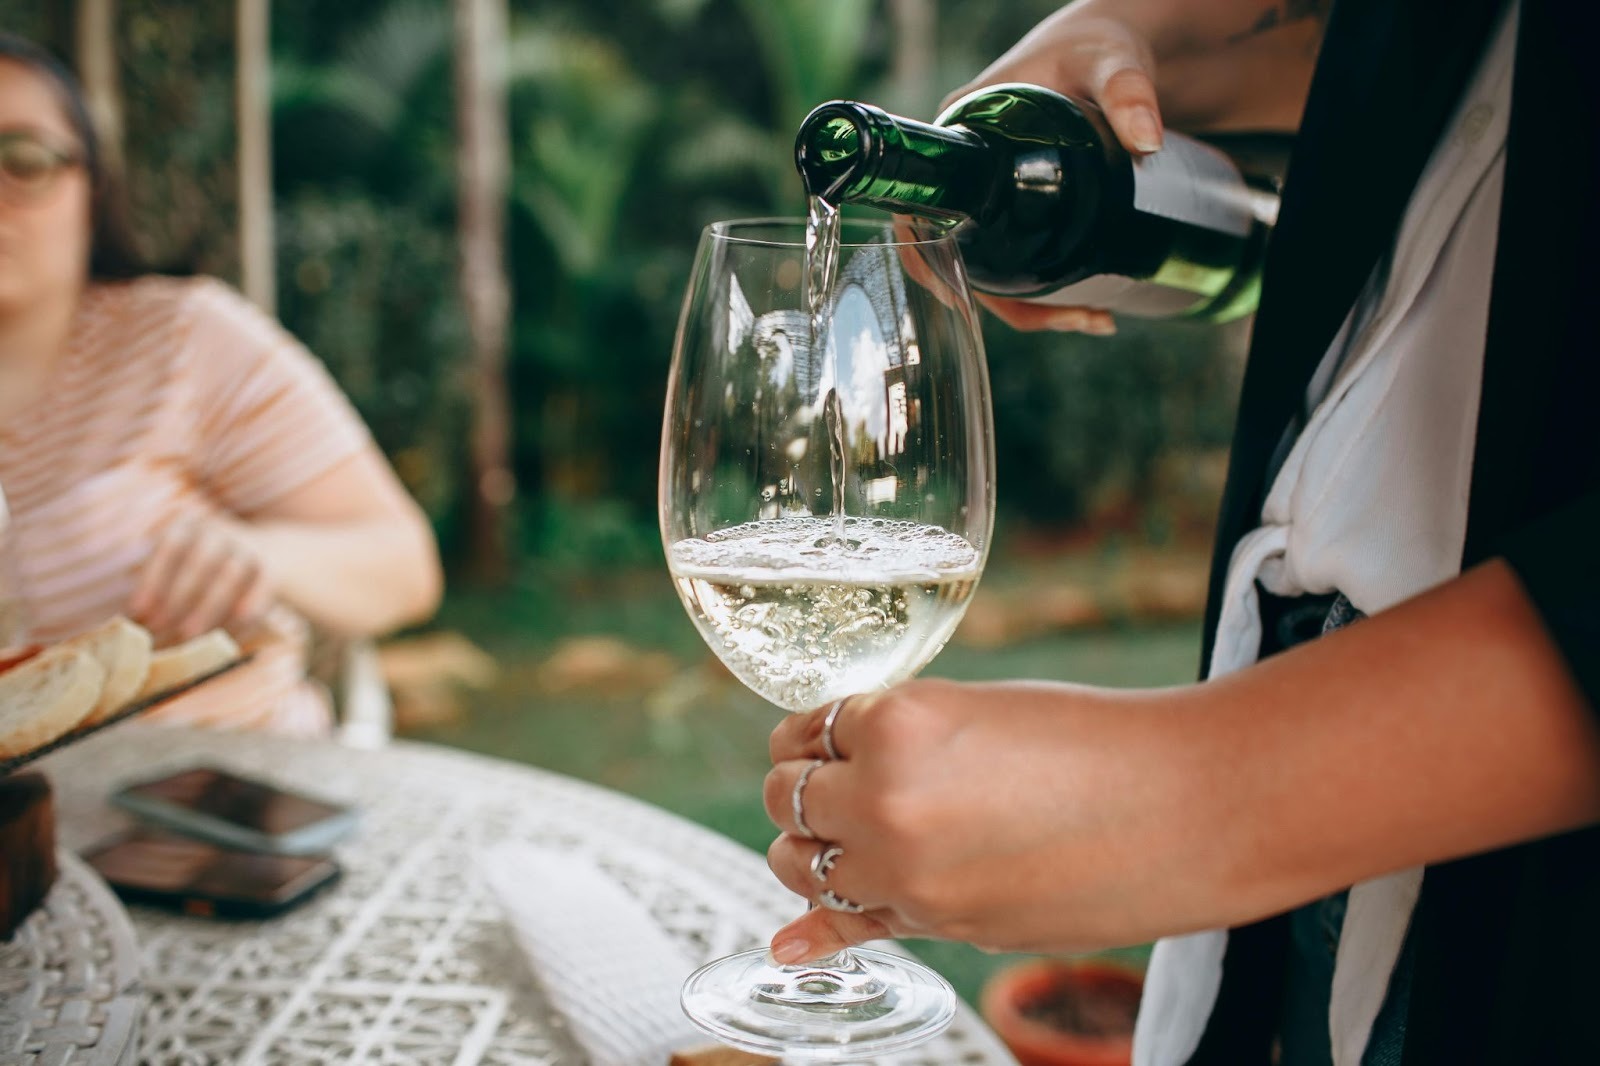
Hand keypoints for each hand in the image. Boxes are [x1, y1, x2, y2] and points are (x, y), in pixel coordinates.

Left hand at [129, 515, 272, 643]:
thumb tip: (131, 619)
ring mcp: (248, 547)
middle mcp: (220, 531)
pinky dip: (251, 604)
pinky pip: (262, 585)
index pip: (170, 548)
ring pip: (230, 574)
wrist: (266, 553)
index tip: (138, 610)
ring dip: (208, 606)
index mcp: (191, 526)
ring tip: (190, 634)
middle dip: (178, 597)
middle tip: (160, 628)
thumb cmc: (206, 568)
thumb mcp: (180, 563)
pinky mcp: (271, 566)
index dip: (153, 579)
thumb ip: (159, 585)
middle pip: (200, 562)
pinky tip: (237, 625)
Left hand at [761, 678, 1209, 962]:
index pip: (808, 727)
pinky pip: (850, 929)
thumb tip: (837, 758)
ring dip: (807, 848)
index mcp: (897, 721)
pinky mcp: (940, 923)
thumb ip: (901, 738)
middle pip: (788, 797)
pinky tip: (790, 945)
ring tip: (834, 839)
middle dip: (805, 787)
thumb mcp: (978, 710)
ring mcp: (907, 871)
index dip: (819, 733)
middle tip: (833, 784)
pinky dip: (816, 933)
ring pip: (800, 863)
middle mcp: (884, 799)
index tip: (832, 739)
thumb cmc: (1095, 739)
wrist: (1190, 805)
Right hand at [942, 10, 1166, 335]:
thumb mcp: (1111, 62)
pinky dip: (1045, 293)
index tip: (965, 296)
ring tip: (1097, 320)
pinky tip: (1088, 308)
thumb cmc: (1099, 46)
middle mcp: (971, 170)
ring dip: (1034, 309)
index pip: (919, 210)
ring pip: (995, 270)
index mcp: (961, 132)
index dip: (929, 260)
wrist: (1117, 52)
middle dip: (1011, 303)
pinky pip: (1018, 261)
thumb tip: (1148, 142)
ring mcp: (995, 195)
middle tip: (1079, 318)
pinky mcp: (1023, 210)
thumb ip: (1128, 91)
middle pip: (962, 257)